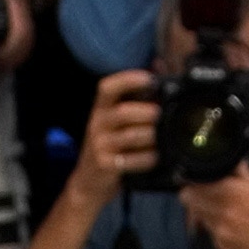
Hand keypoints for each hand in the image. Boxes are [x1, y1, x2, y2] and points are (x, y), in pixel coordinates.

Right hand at [75, 70, 158, 193]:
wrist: (88, 182)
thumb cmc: (109, 145)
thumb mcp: (115, 121)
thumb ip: (136, 96)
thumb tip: (159, 65)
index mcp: (100, 109)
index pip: (107, 88)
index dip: (128, 79)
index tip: (150, 78)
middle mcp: (97, 124)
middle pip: (122, 112)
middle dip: (145, 112)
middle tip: (160, 114)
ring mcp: (100, 146)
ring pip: (129, 137)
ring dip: (150, 136)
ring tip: (161, 137)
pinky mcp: (105, 165)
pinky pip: (130, 160)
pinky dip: (147, 158)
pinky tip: (155, 157)